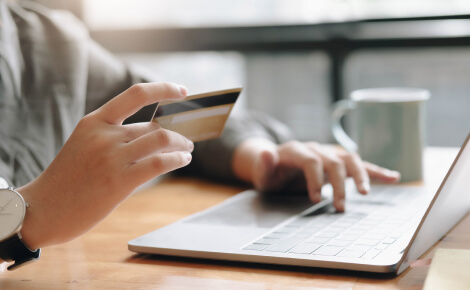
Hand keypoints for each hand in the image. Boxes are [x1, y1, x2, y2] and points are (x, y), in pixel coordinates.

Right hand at [17, 83, 193, 248]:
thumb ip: (114, 136)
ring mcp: (112, 157)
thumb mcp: (84, 145)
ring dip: (182, 144)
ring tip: (187, 151)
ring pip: (162, 139)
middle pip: (154, 126)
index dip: (163, 89)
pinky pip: (160, 163)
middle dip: (178, 133)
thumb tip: (154, 134)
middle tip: (187, 140)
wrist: (42, 210)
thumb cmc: (67, 180)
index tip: (182, 90)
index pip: (136, 94)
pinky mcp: (120, 181)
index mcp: (94, 122)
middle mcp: (104, 135)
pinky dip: (178, 159)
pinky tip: (183, 160)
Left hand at [232, 138, 399, 211]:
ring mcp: (329, 154)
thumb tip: (266, 153)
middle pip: (333, 161)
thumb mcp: (261, 172)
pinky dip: (375, 170)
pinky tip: (393, 177)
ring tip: (367, 193)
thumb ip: (263, 164)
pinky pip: (359, 163)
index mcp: (297, 150)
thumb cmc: (270, 172)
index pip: (311, 160)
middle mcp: (316, 149)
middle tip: (340, 207)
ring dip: (361, 175)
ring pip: (350, 159)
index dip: (314, 179)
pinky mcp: (338, 161)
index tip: (315, 199)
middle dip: (339, 185)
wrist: (276, 163)